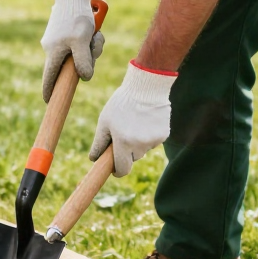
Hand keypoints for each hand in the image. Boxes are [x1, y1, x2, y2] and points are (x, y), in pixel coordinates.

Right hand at [40, 0, 104, 101]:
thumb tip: (84, 78)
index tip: (50, 101)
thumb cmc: (77, 17)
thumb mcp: (82, 42)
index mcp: (53, 52)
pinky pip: (79, 42)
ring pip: (78, 53)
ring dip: (90, 47)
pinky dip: (88, 39)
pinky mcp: (65, 32)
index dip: (50, 90)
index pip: (49, 78)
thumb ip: (83, 62)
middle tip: (94, 46)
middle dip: (87, 60)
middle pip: (70, 65)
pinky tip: (93, 29)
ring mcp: (58, 39)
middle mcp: (53, 47)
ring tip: (95, 33)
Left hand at [90, 61, 177, 176]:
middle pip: (132, 158)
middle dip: (126, 151)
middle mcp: (140, 145)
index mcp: (123, 143)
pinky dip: (148, 135)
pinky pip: (153, 141)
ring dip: (138, 142)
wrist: (146, 87)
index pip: (122, 169)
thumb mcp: (105, 121)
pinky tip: (146, 120)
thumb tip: (93, 159)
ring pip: (143, 149)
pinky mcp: (164, 135)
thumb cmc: (121, 103)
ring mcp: (153, 141)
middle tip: (123, 132)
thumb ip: (99, 143)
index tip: (114, 168)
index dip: (117, 170)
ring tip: (135, 121)